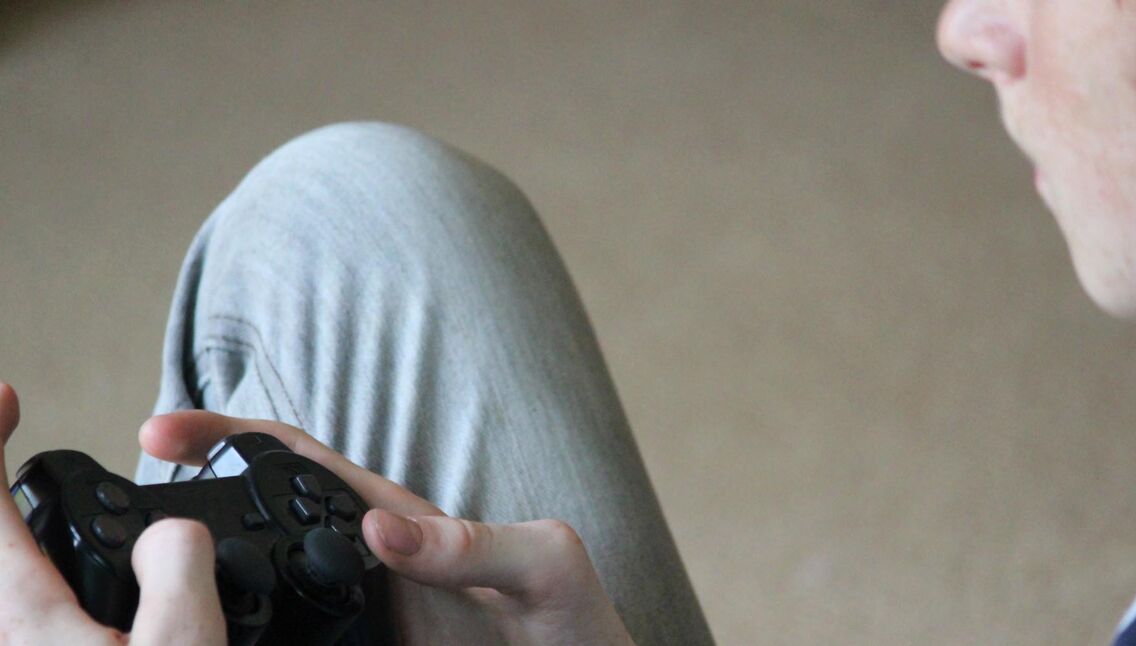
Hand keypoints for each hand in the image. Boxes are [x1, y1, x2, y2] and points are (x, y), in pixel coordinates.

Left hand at [0, 383, 225, 644]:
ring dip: (12, 524)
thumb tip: (173, 530)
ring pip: (6, 571)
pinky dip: (29, 559)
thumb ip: (178, 569)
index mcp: (31, 618)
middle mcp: (11, 633)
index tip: (6, 397)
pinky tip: (60, 569)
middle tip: (7, 423)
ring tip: (27, 490)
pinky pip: (19, 603)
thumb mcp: (183, 643)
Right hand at [140, 410, 635, 645]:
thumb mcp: (543, 565)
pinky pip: (296, 635)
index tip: (161, 431)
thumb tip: (381, 530)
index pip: (303, 457)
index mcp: (404, 518)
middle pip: (267, 510)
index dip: (233, 432)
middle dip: (194, 495)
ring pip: (270, 576)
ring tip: (146, 583)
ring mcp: (363, 608)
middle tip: (127, 507)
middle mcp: (374, 558)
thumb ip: (475, 543)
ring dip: (210, 570)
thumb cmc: (575, 622)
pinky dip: (252, 630)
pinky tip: (217, 638)